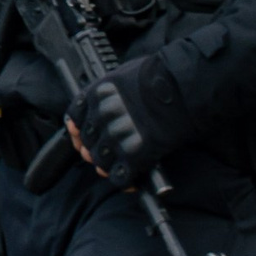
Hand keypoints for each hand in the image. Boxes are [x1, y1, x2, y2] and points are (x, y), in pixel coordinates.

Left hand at [68, 67, 151, 185]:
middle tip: (107, 151)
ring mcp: (115, 138)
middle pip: (87, 143)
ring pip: (100, 162)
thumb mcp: (123, 75)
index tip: (82, 135)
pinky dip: (126, 181)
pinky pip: (120, 177)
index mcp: (95, 95)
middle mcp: (100, 117)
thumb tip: (101, 103)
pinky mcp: (134, 156)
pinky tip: (132, 179)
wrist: (181, 87)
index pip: (73, 118)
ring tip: (120, 164)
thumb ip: (107, 91)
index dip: (78, 130)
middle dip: (95, 148)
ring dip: (108, 165)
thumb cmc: (158, 75)